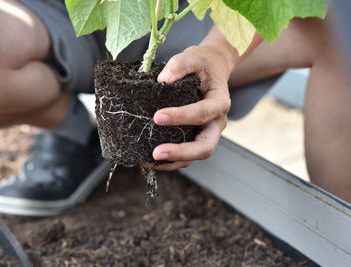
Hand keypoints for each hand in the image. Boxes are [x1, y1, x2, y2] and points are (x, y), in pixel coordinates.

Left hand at [143, 45, 232, 170]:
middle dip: (181, 152)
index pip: (203, 114)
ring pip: (195, 156)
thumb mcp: (194, 56)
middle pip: (205, 147)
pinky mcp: (196, 137)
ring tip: (146, 160)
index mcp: (219, 103)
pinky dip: (169, 161)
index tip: (157, 116)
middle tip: (156, 152)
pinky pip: (186, 156)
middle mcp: (216, 123)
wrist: (212, 69)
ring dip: (172, 161)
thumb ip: (180, 64)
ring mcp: (207, 133)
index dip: (181, 117)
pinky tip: (148, 159)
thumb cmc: (203, 64)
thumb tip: (162, 80)